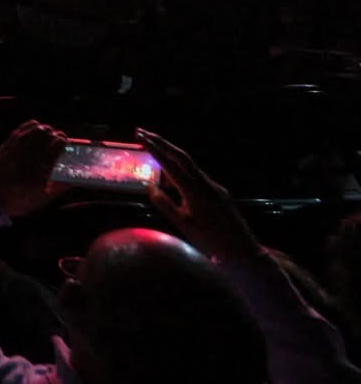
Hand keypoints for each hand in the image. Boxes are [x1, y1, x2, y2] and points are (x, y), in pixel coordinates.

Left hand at [0, 121, 67, 219]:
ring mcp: (17, 148)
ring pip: (34, 129)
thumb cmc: (17, 201)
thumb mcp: (42, 198)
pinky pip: (21, 129)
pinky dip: (30, 127)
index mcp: (41, 169)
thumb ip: (59, 187)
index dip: (63, 141)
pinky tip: (34, 130)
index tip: (65, 143)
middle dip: (54, 134)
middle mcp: (30, 155)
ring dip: (43, 129)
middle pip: (46, 134)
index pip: (56, 145)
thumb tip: (74, 180)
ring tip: (46, 134)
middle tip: (57, 139)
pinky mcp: (6, 145)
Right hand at [137, 129, 258, 262]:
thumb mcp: (182, 225)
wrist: (242, 251)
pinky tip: (173, 178)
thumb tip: (150, 187)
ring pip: (190, 166)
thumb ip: (164, 204)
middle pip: (181, 156)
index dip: (155, 150)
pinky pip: (197, 176)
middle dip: (161, 142)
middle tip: (143, 132)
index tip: (141, 138)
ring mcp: (214, 187)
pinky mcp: (220, 193)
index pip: (171, 165)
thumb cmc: (210, 241)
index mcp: (194, 191)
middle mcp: (206, 184)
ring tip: (154, 149)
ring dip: (171, 155)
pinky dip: (182, 171)